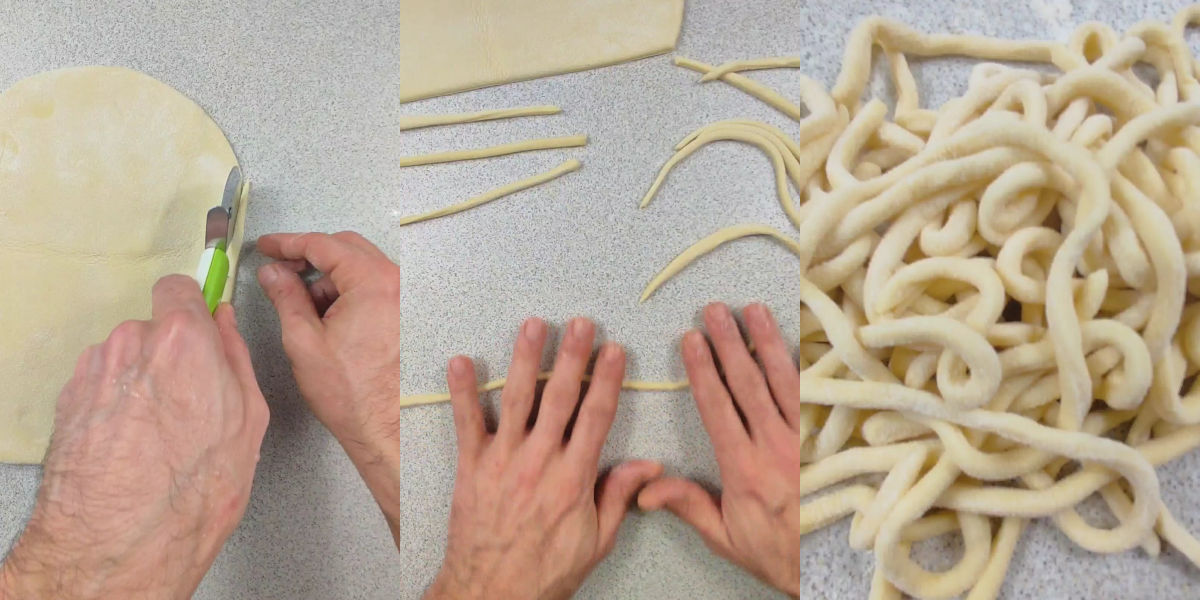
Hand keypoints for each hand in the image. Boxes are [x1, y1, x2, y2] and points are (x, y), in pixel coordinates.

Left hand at [0, 276, 267, 599]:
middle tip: (192, 401)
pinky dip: (117, 405)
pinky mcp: (69, 401)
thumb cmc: (192, 491)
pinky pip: (102, 385)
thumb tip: (227, 327)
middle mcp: (131, 344)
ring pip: (127, 358)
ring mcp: (94, 372)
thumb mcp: (248, 421)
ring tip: (161, 432)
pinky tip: (134, 444)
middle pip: (154, 328)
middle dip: (172, 355)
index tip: (202, 325)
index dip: (193, 307)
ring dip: (142, 381)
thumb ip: (236, 358)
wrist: (119, 543)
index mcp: (184, 340)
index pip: (180, 287)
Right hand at [255, 232, 406, 535]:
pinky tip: (326, 317)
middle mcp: (398, 283)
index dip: (288, 243)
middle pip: (346, 249)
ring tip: (301, 305)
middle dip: (309, 257)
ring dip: (328, 279)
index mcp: (374, 282)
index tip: (267, 246)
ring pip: (360, 269)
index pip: (324, 244)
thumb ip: (286, 297)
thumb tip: (273, 273)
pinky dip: (347, 293)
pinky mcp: (407, 314)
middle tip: (279, 271)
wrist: (387, 428)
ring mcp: (406, 298)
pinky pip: (374, 288)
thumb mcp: (304, 340)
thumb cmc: (351, 393)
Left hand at [425, 317, 661, 599]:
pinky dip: (462, 392)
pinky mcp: (471, 467)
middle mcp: (539, 462)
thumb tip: (648, 465)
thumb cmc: (546, 571)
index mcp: (574, 478)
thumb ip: (618, 497)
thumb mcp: (596, 541)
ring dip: (525, 359)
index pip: (596, 417)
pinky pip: (466, 423)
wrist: (491, 593)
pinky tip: (461, 361)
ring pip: (516, 400)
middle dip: (572, 357)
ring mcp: (502, 462)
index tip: (614, 350)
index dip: (606, 381)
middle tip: (580, 323)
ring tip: (533, 325)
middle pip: (560, 398)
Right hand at [638, 303, 809, 596]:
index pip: (718, 407)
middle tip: (716, 310)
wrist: (826, 569)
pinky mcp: (827, 439)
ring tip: (753, 311)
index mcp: (744, 469)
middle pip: (749, 384)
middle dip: (730, 343)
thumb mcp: (725, 536)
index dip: (703, 371)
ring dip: (766, 343)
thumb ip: (688, 505)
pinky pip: (814, 394)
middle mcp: (776, 447)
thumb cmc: (774, 552)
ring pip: (783, 382)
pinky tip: (796, 341)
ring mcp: (805, 440)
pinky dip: (803, 365)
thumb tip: (645, 489)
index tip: (691, 340)